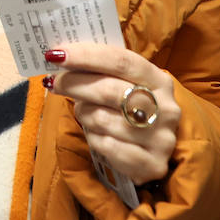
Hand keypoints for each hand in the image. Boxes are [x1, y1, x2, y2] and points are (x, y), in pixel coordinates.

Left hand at [44, 43, 180, 185]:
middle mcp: (165, 108)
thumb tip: (60, 57)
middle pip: (108, 89)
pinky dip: (93, 137)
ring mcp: (161, 138)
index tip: (56, 55)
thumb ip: (101, 70)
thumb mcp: (125, 85)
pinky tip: (96, 134)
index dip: (86, 56)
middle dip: (73, 83)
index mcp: (159, 80)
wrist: (152, 150)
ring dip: (83, 113)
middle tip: (54, 83)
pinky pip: (105, 146)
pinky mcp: (152, 164)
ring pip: (101, 119)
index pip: (120, 60)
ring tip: (83, 112)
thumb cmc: (130, 109)